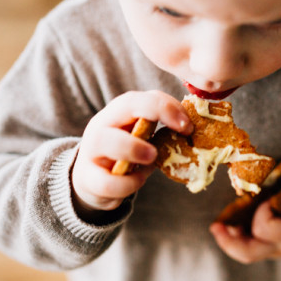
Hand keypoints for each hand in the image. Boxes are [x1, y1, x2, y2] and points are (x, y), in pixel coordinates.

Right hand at [72, 91, 191, 217]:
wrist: (94, 181)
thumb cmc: (127, 154)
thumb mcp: (143, 138)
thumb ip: (162, 132)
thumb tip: (194, 135)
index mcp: (120, 111)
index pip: (143, 97)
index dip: (168, 107)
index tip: (188, 127)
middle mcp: (103, 124)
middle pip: (122, 105)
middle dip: (154, 114)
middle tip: (178, 135)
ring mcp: (91, 149)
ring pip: (105, 140)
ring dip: (133, 149)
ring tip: (152, 159)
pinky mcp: (87, 177)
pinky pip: (105, 181)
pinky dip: (127, 184)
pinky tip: (137, 181)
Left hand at [209, 167, 280, 263]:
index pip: (268, 230)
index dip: (262, 214)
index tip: (268, 201)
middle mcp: (280, 246)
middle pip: (248, 253)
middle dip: (229, 241)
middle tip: (216, 225)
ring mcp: (272, 251)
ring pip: (244, 255)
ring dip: (228, 241)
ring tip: (217, 226)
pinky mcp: (267, 249)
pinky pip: (246, 250)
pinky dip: (234, 240)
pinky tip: (228, 226)